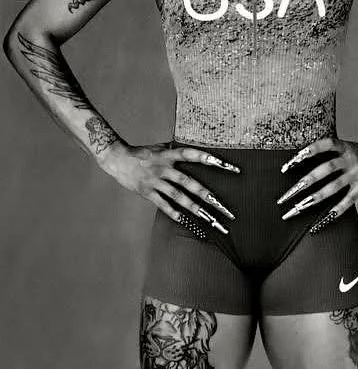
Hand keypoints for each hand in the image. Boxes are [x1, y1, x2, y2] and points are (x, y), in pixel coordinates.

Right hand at [98, 140, 239, 233]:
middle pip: (189, 182)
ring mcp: (156, 180)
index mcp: (170, 154)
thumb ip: (177, 152)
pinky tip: (183, 220)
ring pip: (178, 196)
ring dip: (194, 208)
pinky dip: (172, 212)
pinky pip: (162, 203)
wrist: (117, 159)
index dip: (211, 159)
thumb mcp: (161, 148)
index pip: (194, 155)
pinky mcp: (147, 191)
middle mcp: (164, 167)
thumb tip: (194, 152)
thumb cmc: (143, 153)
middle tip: (222, 207)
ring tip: (208, 218)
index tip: (229, 167)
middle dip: (207, 195)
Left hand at [276, 136, 357, 229]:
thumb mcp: (345, 146)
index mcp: (344, 146)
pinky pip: (348, 201)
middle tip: (285, 196)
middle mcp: (350, 158)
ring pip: (333, 187)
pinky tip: (322, 221)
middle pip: (324, 170)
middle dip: (303, 183)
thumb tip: (299, 158)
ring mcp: (357, 173)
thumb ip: (329, 151)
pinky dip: (335, 211)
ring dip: (314, 198)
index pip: (323, 145)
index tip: (287, 166)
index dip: (306, 153)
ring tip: (298, 208)